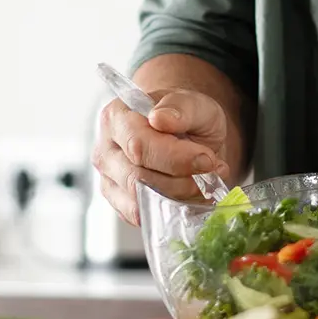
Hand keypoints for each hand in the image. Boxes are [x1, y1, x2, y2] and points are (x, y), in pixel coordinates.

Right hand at [91, 89, 233, 225]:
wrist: (187, 133)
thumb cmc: (185, 116)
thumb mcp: (195, 103)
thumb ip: (180, 107)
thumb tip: (160, 118)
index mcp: (116, 117)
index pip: (138, 145)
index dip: (175, 157)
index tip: (207, 159)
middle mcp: (106, 150)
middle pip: (137, 178)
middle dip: (182, 180)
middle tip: (211, 171)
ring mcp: (109, 180)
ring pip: (141, 200)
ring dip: (181, 195)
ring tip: (204, 179)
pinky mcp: (120, 204)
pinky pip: (144, 215)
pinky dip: (174, 208)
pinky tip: (191, 192)